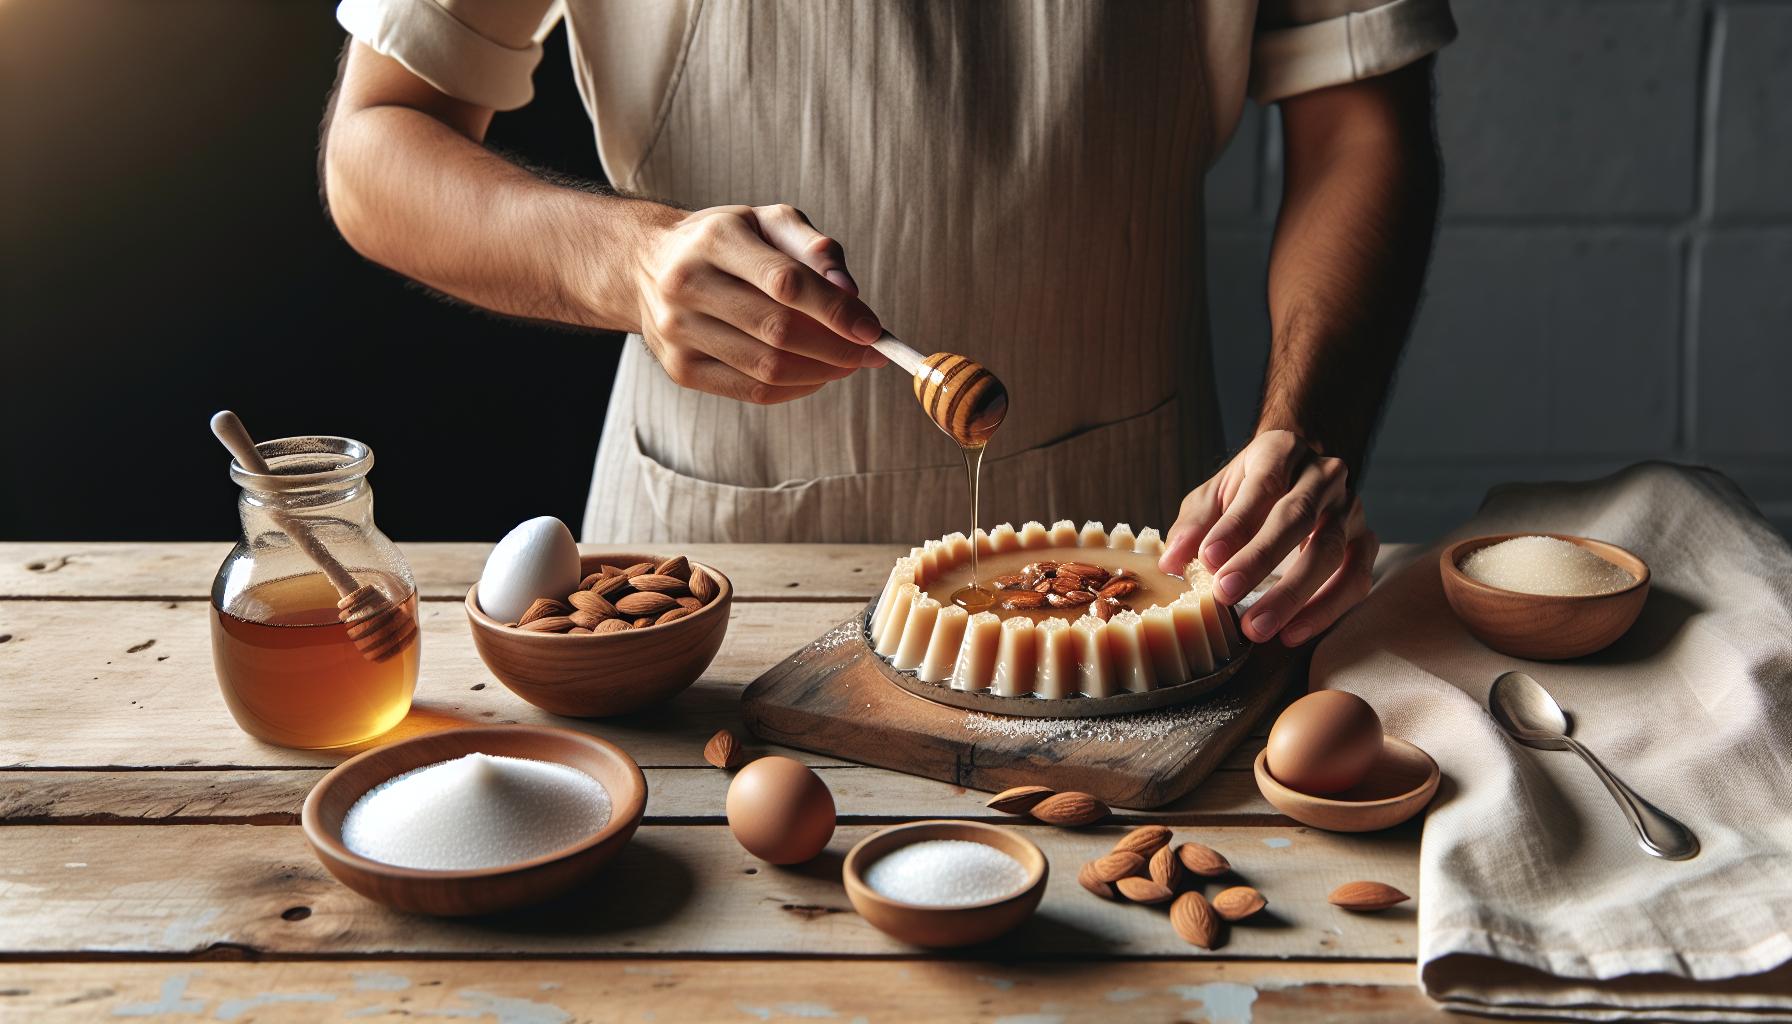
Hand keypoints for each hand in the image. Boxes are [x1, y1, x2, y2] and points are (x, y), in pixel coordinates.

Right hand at [631, 203, 887, 403]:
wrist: (646, 265)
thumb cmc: (726, 241)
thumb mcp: (768, 222)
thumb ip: (815, 248)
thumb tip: (850, 292)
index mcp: (714, 239)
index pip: (785, 282)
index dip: (835, 310)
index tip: (873, 330)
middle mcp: (688, 284)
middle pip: (778, 331)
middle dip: (836, 348)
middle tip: (869, 353)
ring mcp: (678, 332)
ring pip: (766, 368)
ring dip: (821, 373)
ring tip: (847, 364)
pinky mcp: (680, 369)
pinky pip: (751, 391)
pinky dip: (795, 389)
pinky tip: (815, 376)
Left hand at [1159, 430, 1377, 646]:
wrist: (1295, 477)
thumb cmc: (1247, 491)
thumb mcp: (1212, 497)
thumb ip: (1193, 525)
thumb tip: (1172, 563)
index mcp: (1282, 452)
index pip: (1262, 486)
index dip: (1235, 525)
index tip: (1208, 559)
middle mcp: (1323, 475)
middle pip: (1298, 518)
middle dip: (1260, 560)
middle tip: (1226, 595)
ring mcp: (1350, 509)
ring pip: (1330, 552)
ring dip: (1293, 594)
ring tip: (1257, 628)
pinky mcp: (1366, 542)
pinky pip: (1355, 578)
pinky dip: (1326, 609)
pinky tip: (1293, 632)